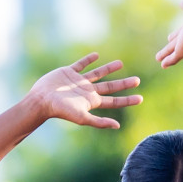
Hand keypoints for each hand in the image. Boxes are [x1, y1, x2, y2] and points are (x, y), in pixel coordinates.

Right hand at [26, 53, 140, 129]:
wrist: (41, 100)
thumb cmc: (61, 110)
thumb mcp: (82, 117)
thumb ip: (99, 122)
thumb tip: (118, 126)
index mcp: (92, 102)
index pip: (114, 101)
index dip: (128, 100)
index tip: (141, 98)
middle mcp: (87, 91)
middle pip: (110, 87)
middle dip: (124, 84)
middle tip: (137, 80)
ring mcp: (78, 81)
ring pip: (98, 74)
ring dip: (109, 69)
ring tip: (120, 63)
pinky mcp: (68, 72)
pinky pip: (81, 64)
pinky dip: (88, 59)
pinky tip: (96, 55)